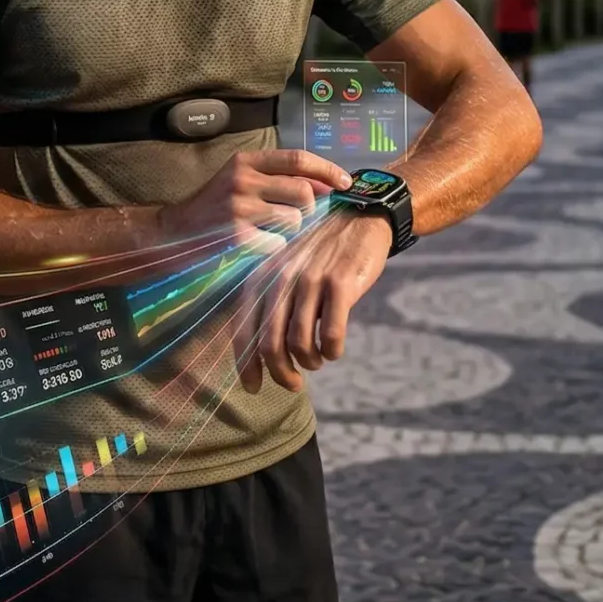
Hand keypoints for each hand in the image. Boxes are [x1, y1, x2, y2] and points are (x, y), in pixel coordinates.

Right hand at [156, 149, 351, 251]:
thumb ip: (277, 178)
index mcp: (246, 161)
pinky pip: (278, 244)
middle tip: (292, 216)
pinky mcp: (236, 237)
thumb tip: (324, 185)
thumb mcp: (240, 180)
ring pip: (294, 220)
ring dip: (288, 230)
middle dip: (307, 209)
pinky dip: (272, 248)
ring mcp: (239, 208)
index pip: (298, 159)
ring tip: (265, 230)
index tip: (345, 182)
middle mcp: (242, 180)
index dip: (327, 170)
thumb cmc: (215, 207)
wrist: (174, 233)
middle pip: (303, 192)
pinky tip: (253, 244)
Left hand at [239, 211, 390, 391]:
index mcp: (263, 276)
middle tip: (292, 384)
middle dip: (280, 373)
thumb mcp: (285, 267)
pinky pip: (332, 333)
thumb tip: (263, 350)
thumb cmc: (320, 250)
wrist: (359, 214)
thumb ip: (271, 300)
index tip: (253, 386)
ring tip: (317, 360)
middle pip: (270, 345)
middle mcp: (282, 279)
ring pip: (300, 343)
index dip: (246, 364)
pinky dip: (332, 350)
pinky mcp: (341, 283)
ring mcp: (311, 280)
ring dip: (309, 361)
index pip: (244, 330)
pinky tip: (335, 350)